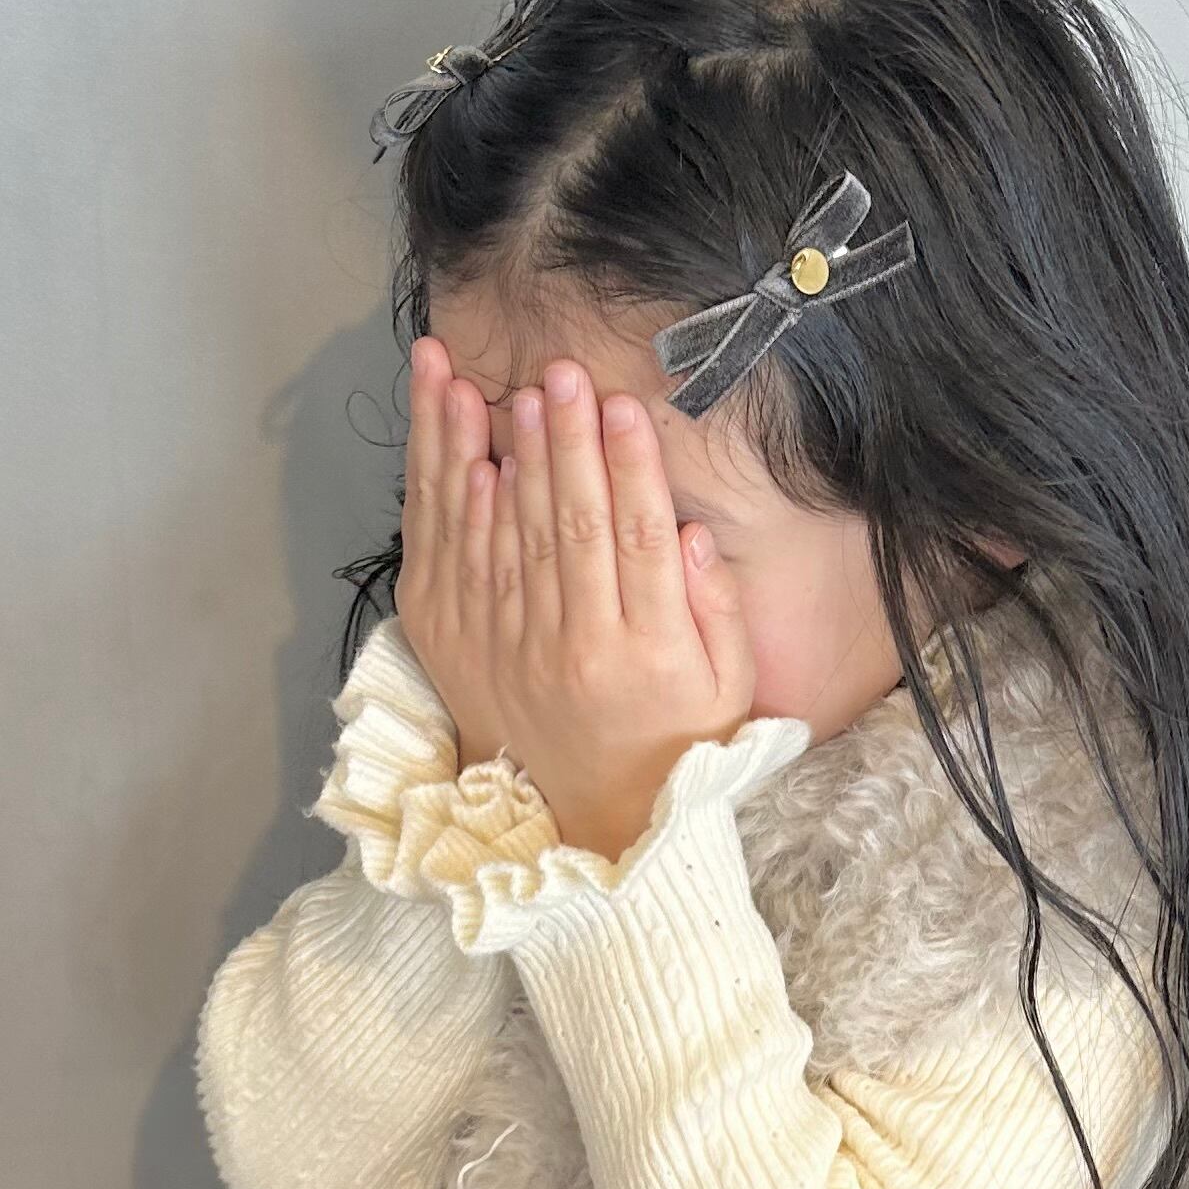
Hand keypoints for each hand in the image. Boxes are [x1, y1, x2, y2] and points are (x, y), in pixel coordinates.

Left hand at [399, 340, 753, 860]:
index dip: (630, 469)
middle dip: (564, 441)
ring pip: (506, 535)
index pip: (638, 542)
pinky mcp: (464, 649)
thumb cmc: (675, 738)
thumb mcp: (729, 688)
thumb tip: (689, 533)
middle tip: (564, 374)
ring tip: (511, 390)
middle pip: (568, 526)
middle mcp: (575, 649)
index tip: (624, 406)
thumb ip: (716, 609)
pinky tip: (468, 453)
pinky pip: (459, 565)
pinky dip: (459, 507)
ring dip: (506, 455)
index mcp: (648, 654)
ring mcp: (512, 649)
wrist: (595, 814)